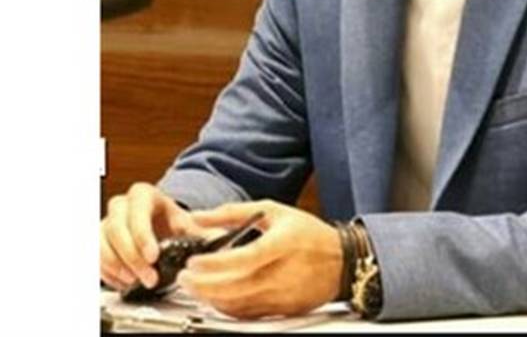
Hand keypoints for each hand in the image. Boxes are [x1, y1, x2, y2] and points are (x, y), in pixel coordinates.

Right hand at [99, 182, 206, 290]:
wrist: (158, 226)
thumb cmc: (172, 222)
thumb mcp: (189, 223)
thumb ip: (202, 231)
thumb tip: (219, 239)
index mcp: (145, 195)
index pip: (138, 211)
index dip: (142, 235)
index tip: (153, 256)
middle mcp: (122, 205)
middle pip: (116, 229)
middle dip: (132, 257)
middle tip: (148, 277)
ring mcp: (107, 222)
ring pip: (101, 243)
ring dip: (117, 265)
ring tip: (135, 281)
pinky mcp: (99, 240)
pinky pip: (95, 256)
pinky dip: (108, 272)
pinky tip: (124, 281)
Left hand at [176, 199, 343, 318]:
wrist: (342, 261)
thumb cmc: (308, 234)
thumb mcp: (275, 212)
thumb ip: (233, 213)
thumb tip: (199, 216)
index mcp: (282, 244)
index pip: (245, 258)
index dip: (215, 263)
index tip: (193, 261)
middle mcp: (282, 273)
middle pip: (236, 287)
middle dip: (203, 285)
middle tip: (184, 278)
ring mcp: (282, 295)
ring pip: (238, 304)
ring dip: (211, 298)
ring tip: (195, 287)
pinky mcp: (282, 310)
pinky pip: (248, 314)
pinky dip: (227, 307)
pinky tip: (216, 298)